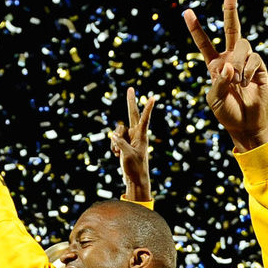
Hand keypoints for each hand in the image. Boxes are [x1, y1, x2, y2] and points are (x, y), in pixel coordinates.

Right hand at [111, 87, 153, 201]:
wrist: (135, 178)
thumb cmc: (135, 167)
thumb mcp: (127, 155)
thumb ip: (120, 143)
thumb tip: (113, 136)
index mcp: (142, 136)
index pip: (145, 119)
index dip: (148, 108)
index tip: (154, 98)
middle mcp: (136, 134)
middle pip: (132, 114)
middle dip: (130, 102)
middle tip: (130, 89)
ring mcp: (129, 137)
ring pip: (117, 131)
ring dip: (114, 141)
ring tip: (117, 152)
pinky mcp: (123, 142)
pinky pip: (114, 139)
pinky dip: (113, 145)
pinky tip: (116, 154)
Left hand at [184, 0, 267, 150]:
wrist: (246, 124)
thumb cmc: (227, 112)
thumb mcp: (215, 99)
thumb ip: (218, 82)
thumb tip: (229, 65)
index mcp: (214, 64)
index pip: (204, 43)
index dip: (196, 28)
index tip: (187, 12)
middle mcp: (230, 58)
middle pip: (232, 27)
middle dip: (230, 7)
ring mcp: (246, 61)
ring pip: (242, 46)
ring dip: (238, 63)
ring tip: (238, 81)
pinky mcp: (260, 67)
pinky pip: (254, 59)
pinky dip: (248, 71)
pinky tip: (246, 84)